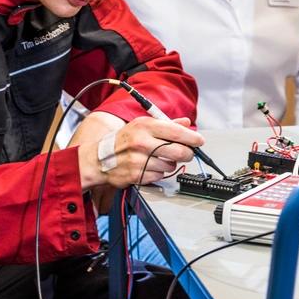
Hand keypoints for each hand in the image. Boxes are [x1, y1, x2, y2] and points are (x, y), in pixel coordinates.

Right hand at [78, 116, 203, 189]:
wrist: (99, 159)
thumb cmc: (123, 141)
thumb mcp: (143, 125)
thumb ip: (166, 124)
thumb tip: (185, 123)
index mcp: (145, 126)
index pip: (176, 132)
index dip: (192, 138)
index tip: (199, 141)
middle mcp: (142, 141)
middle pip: (178, 151)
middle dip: (187, 153)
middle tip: (187, 153)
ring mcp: (139, 159)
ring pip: (170, 165)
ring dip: (171, 164)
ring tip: (161, 159)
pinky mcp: (137, 174)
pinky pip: (160, 176)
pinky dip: (160, 172)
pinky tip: (152, 167)